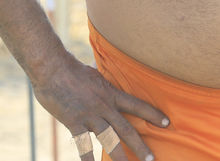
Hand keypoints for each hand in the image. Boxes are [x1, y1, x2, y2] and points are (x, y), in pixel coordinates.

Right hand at [31, 56, 167, 160]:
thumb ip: (101, 81)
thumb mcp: (94, 74)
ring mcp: (90, 115)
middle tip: (152, 159)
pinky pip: (83, 145)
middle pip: (126, 129)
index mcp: (110, 93)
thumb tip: (104, 78)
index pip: (137, 105)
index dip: (152, 114)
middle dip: (140, 146)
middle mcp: (104, 106)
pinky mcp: (74, 122)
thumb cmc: (71, 69)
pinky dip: (88, 159)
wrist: (52, 68)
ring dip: (120, 156)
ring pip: (109, 140)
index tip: (167, 123)